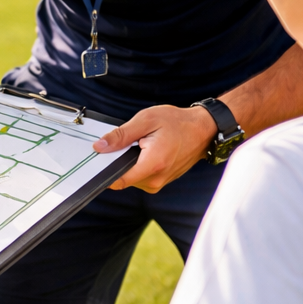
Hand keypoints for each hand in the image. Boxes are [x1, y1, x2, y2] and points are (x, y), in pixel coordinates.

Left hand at [93, 104, 216, 192]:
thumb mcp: (146, 120)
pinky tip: (147, 150)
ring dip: (130, 162)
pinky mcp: (160, 182)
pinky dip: (138, 164)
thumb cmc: (177, 123)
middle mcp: (156, 179)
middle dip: (120, 160)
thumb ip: (121, 135)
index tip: (101, 158)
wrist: (202, 130)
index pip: (118, 180)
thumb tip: (100, 147)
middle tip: (131, 142)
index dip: (105, 169)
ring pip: (131, 177)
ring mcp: (159, 183)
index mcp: (152, 164)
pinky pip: (141, 176)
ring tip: (143, 144)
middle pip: (123, 177)